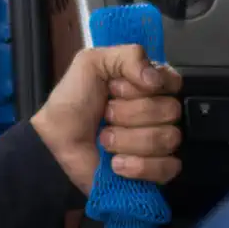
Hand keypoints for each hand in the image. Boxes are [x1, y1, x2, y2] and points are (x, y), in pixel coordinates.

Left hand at [30, 45, 182, 194]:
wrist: (56, 140)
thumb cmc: (73, 101)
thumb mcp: (92, 62)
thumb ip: (128, 55)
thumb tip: (155, 78)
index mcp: (149, 84)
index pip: (172, 82)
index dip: (142, 87)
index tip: (115, 88)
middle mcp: (159, 112)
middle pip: (170, 110)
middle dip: (130, 114)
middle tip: (105, 115)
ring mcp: (159, 143)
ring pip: (167, 138)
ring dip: (127, 140)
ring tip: (105, 139)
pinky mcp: (154, 171)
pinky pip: (167, 167)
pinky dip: (137, 166)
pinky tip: (116, 163)